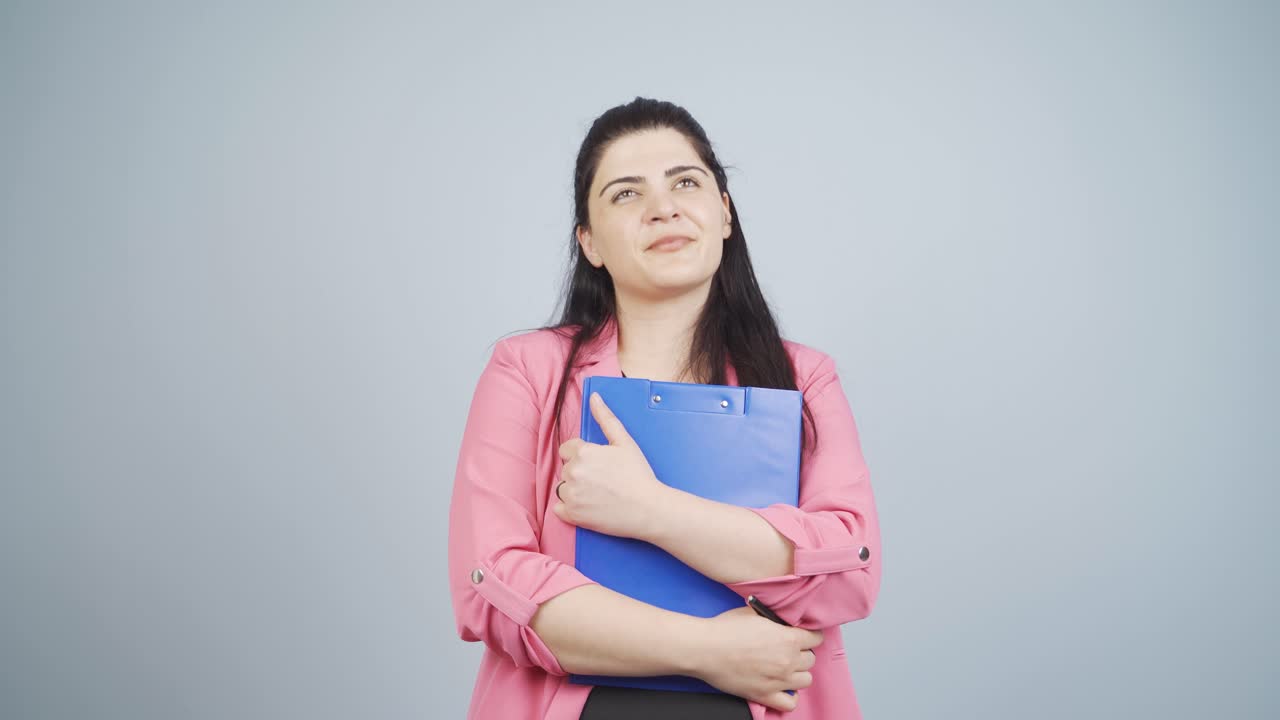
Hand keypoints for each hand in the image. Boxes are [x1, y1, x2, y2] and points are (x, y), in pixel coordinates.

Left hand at [554, 391, 670, 538]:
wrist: (648, 508)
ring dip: (574, 490)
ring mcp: (571, 495)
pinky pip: (559, 509)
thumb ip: (606, 418)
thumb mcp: (624, 442)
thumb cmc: (638, 475)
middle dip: (580, 473)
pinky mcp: (572, 515)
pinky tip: (589, 506)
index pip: (567, 450)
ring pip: (562, 488)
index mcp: (583, 452)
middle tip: (603, 481)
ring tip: (598, 494)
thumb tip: (593, 397)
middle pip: (566, 469)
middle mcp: (573, 472)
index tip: (599, 466)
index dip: (583, 456)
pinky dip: (569, 509)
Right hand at [692, 606, 821, 711]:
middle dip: (802, 653)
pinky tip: (781, 687)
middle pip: (811, 659)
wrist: (705, 649)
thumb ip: (776, 619)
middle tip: (788, 650)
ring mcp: (778, 681)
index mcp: (788, 638)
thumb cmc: (726, 629)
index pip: (816, 638)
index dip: (809, 635)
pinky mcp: (765, 695)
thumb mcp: (755, 613)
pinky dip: (789, 696)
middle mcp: (788, 660)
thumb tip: (784, 621)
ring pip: (806, 680)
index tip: (803, 636)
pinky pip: (791, 703)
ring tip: (785, 668)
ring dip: (797, 673)